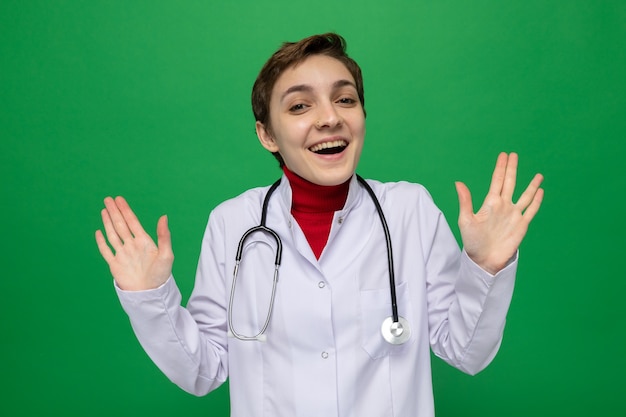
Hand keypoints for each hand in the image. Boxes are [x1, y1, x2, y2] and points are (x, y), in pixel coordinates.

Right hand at [95, 196, 173, 290]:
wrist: (150, 294)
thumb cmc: (161, 275)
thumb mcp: (166, 254)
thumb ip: (164, 235)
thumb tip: (164, 216)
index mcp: (144, 242)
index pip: (132, 222)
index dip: (126, 210)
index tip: (119, 199)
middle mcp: (132, 246)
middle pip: (121, 225)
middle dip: (115, 212)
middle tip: (108, 199)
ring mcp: (123, 254)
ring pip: (113, 235)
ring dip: (108, 222)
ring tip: (104, 210)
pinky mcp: (115, 265)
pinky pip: (106, 251)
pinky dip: (101, 242)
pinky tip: (98, 232)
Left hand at [455, 152, 543, 274]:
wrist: (484, 260)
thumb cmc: (472, 241)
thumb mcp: (466, 220)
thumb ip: (465, 201)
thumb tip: (458, 182)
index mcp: (490, 203)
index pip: (497, 181)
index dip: (500, 168)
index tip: (503, 155)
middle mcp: (503, 206)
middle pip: (510, 183)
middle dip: (512, 169)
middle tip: (514, 155)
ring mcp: (513, 215)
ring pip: (525, 196)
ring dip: (531, 185)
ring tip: (539, 175)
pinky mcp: (521, 225)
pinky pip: (531, 211)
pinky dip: (536, 201)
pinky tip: (540, 192)